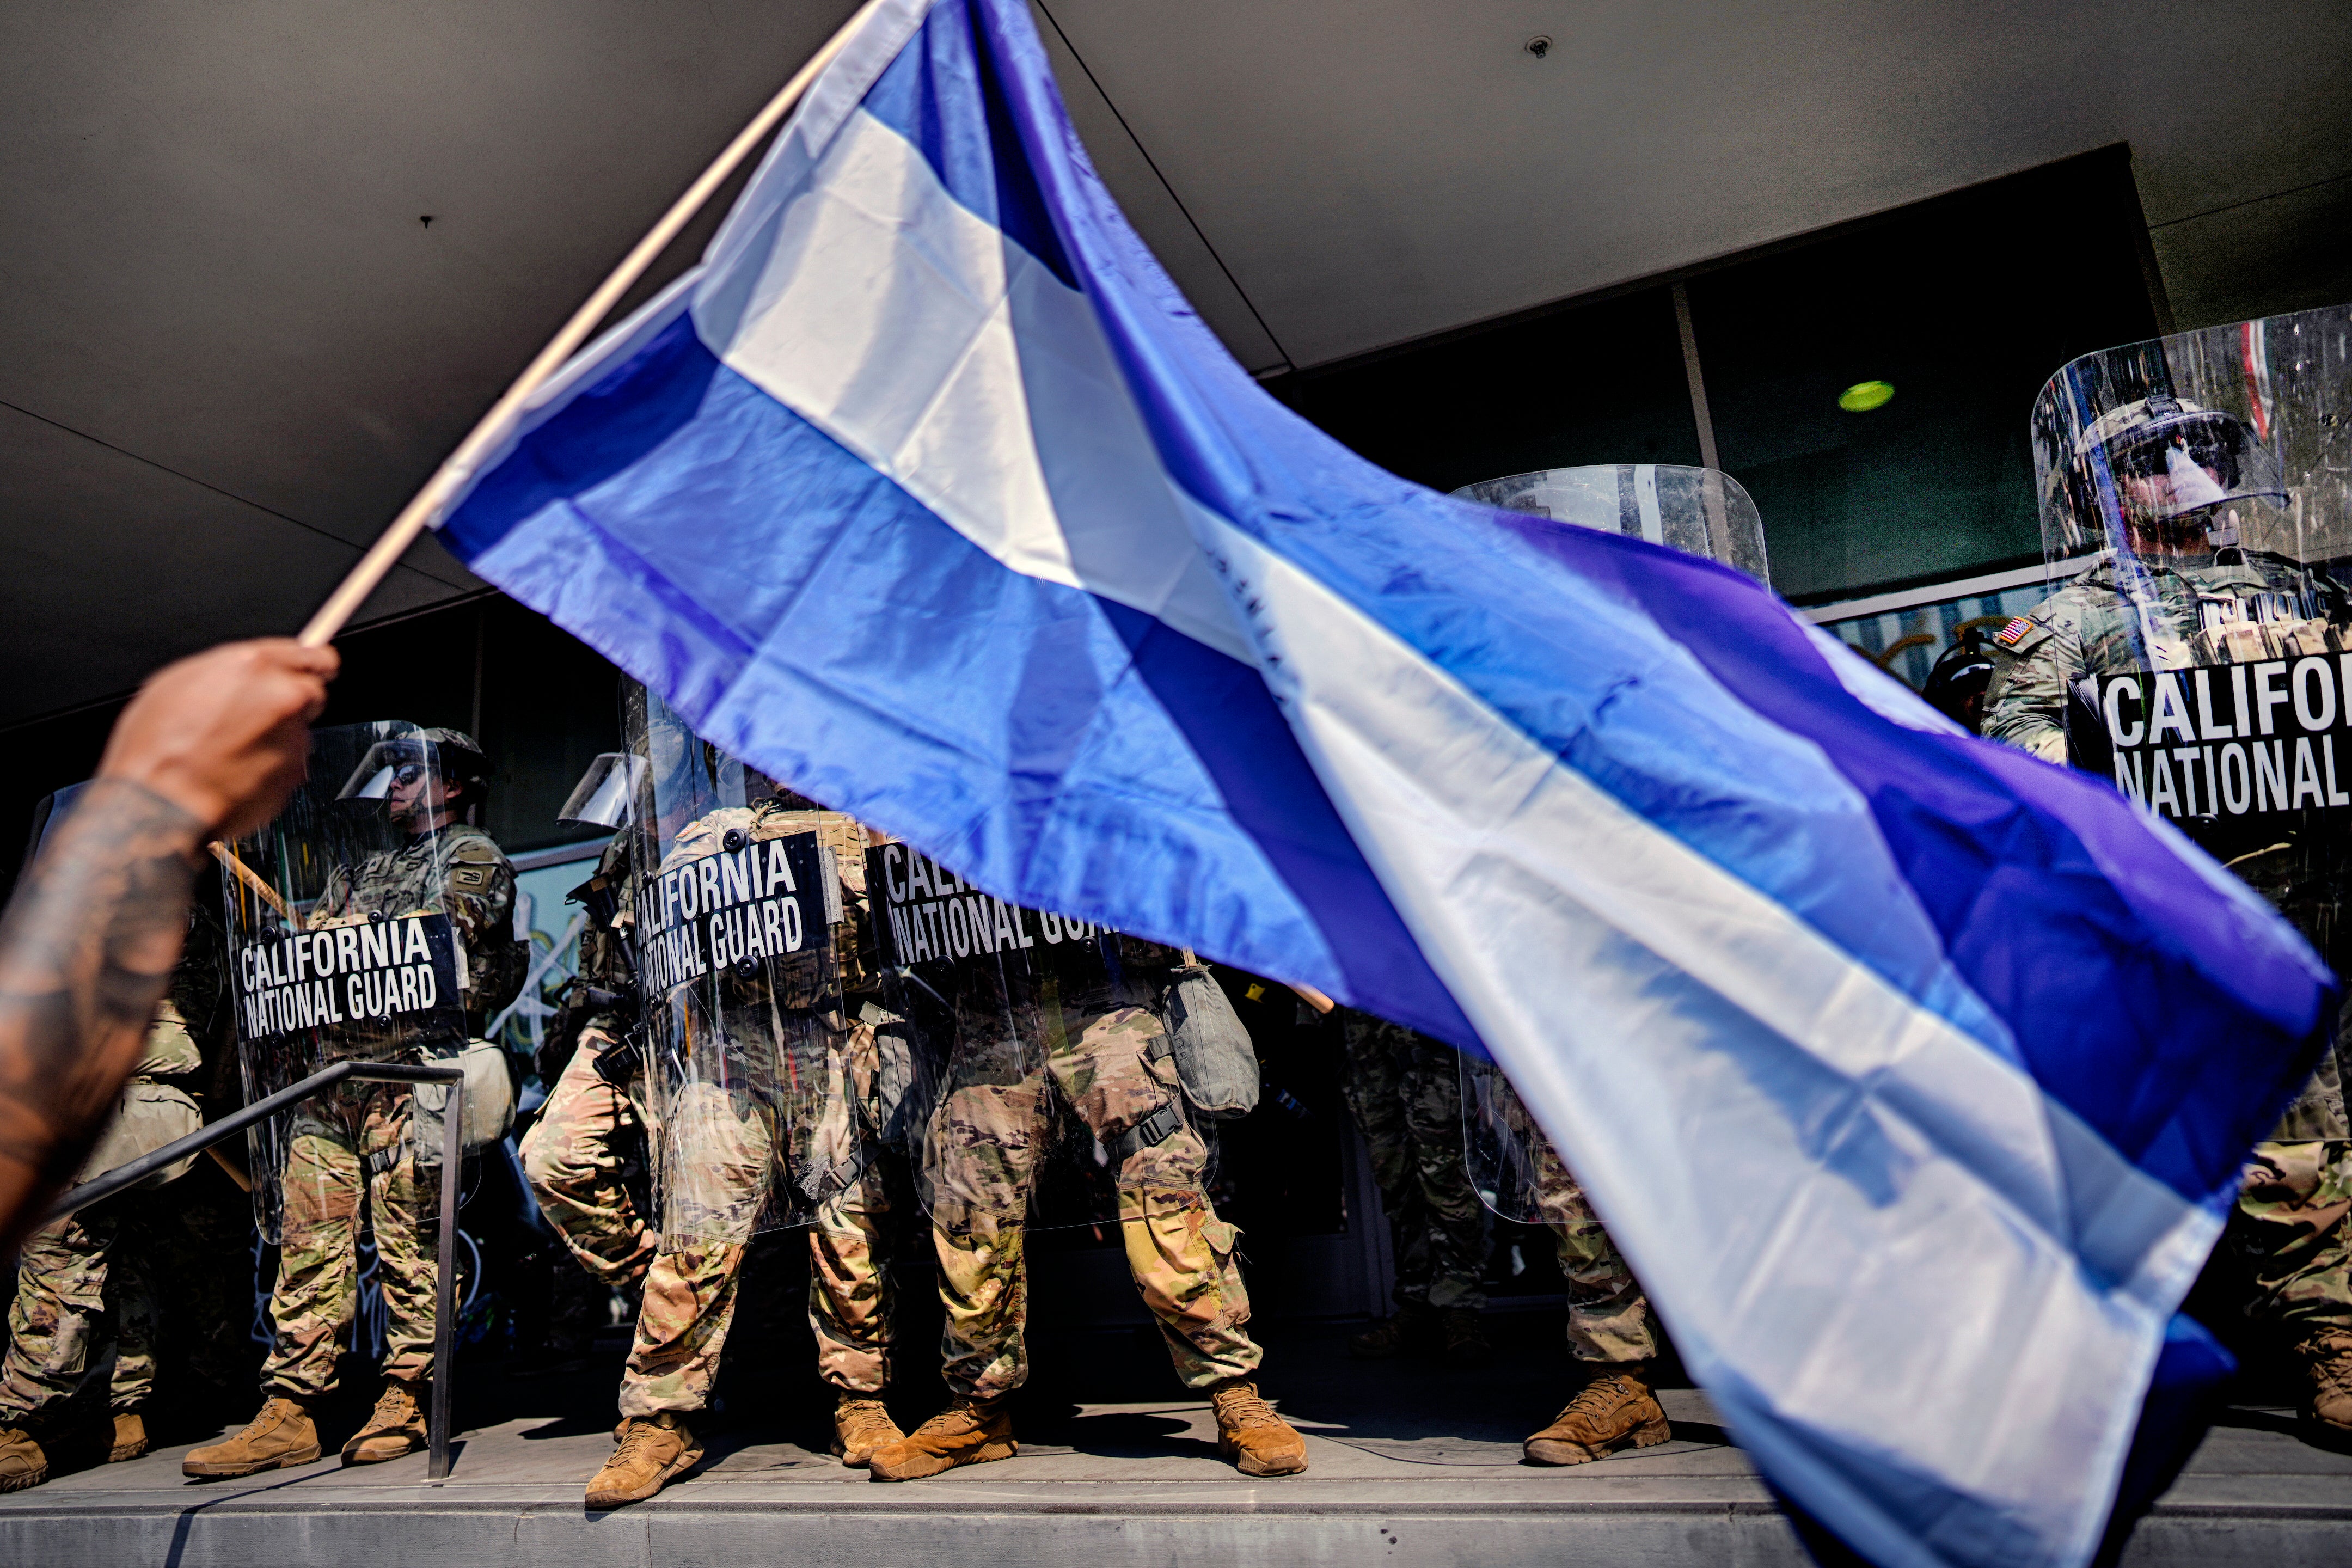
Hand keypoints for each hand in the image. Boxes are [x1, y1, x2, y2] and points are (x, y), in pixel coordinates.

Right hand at [96, 639, 338, 842]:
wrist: (160, 803)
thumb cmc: (157, 747)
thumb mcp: (177, 683)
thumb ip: (230, 671)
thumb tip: (250, 672)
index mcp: (253, 666)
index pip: (314, 654)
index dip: (314, 664)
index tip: (317, 669)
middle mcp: (282, 697)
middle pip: (311, 692)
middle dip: (292, 703)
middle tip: (256, 719)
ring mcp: (294, 736)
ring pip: (298, 732)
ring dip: (276, 739)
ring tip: (231, 752)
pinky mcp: (297, 772)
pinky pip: (290, 765)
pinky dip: (271, 768)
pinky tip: (236, 773)